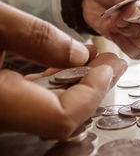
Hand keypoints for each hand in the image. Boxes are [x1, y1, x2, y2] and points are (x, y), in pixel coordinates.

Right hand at [0, 2, 126, 138]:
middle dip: (92, 86)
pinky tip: (64, 59)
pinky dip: (52, 79)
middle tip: (112, 62)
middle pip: (59, 114)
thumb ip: (37, 38)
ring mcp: (0, 109)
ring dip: (74, 82)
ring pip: (45, 106)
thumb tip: (79, 56)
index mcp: (0, 105)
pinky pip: (30, 97)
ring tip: (94, 57)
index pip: (62, 117)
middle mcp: (1, 116)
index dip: (93, 92)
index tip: (110, 67)